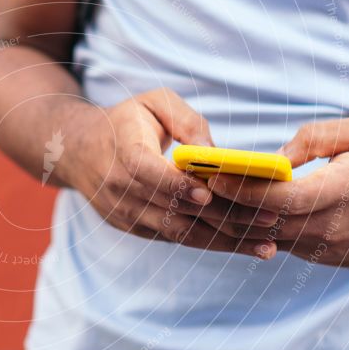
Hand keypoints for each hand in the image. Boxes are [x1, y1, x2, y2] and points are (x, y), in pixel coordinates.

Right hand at [60, 88, 277, 258]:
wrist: (79, 151)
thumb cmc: (126, 121)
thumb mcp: (154, 103)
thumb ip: (186, 121)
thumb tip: (215, 153)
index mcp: (123, 152)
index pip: (147, 174)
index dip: (177, 186)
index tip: (207, 195)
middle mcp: (121, 190)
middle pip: (175, 211)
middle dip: (225, 219)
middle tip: (269, 221)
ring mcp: (128, 214)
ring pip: (180, 233)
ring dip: (226, 242)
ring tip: (267, 246)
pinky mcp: (137, 228)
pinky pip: (177, 239)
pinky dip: (212, 243)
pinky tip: (245, 245)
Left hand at [205, 117, 348, 266]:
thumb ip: (319, 137)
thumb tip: (277, 156)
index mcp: (342, 192)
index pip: (281, 198)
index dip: (243, 188)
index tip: (213, 174)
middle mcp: (330, 226)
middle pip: (264, 222)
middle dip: (225, 204)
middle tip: (193, 184)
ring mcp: (324, 247)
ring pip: (266, 237)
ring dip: (232, 220)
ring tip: (203, 197)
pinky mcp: (320, 256)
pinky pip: (279, 243)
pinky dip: (253, 230)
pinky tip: (230, 212)